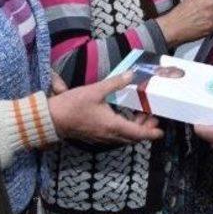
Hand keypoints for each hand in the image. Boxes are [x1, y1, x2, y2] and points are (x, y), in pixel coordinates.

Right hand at [48, 71, 163, 144]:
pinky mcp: (94, 136)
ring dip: (133, 129)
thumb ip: (115, 83)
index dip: (151, 133)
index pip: (137, 134)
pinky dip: (123, 129)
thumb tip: (132, 75)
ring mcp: (101, 138)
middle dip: (145, 129)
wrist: (51, 119)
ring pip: (123, 138)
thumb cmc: (73, 105)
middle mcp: (109, 136)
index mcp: (113, 126)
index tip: (161, 131)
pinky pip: (114, 137)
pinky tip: (121, 118)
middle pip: (132, 137)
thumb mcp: (95, 90)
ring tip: (140, 116)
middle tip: (152, 117)